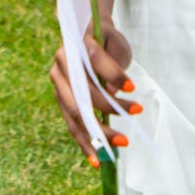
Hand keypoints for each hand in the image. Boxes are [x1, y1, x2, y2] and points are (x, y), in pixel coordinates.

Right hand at [48, 23, 135, 163]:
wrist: (85, 35)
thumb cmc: (107, 40)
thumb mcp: (117, 44)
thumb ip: (116, 66)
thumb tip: (112, 95)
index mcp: (78, 42)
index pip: (94, 59)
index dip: (112, 74)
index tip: (133, 87)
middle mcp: (63, 62)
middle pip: (83, 91)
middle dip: (108, 108)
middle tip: (135, 114)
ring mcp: (58, 81)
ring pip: (75, 112)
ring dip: (98, 132)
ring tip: (119, 144)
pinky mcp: (60, 97)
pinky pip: (71, 123)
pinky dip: (84, 142)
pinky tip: (96, 159)